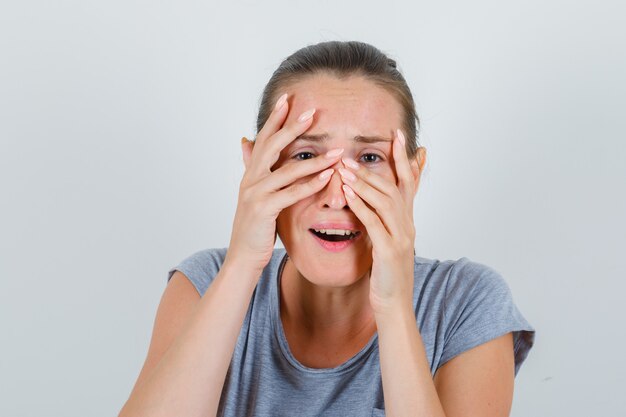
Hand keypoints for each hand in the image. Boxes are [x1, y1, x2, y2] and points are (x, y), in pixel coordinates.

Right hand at [225, 94, 344, 274]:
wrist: (243, 255)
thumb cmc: (254, 225)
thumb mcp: (253, 192)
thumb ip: (253, 167)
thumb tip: (245, 141)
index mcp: (251, 173)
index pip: (263, 139)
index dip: (275, 118)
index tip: (287, 99)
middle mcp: (251, 179)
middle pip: (272, 146)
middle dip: (292, 127)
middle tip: (312, 112)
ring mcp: (256, 194)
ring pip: (288, 170)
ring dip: (315, 160)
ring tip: (336, 151)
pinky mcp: (264, 210)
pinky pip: (291, 193)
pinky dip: (311, 184)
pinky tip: (328, 177)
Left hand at [338, 129, 417, 314]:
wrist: (394, 305)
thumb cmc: (386, 274)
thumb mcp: (387, 242)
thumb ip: (382, 220)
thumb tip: (372, 201)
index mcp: (406, 221)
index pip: (408, 182)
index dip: (404, 158)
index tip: (397, 135)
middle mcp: (408, 225)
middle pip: (396, 187)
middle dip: (377, 167)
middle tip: (354, 153)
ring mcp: (401, 238)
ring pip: (386, 201)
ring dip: (365, 183)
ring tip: (346, 168)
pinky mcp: (389, 252)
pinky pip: (374, 223)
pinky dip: (361, 206)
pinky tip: (347, 195)